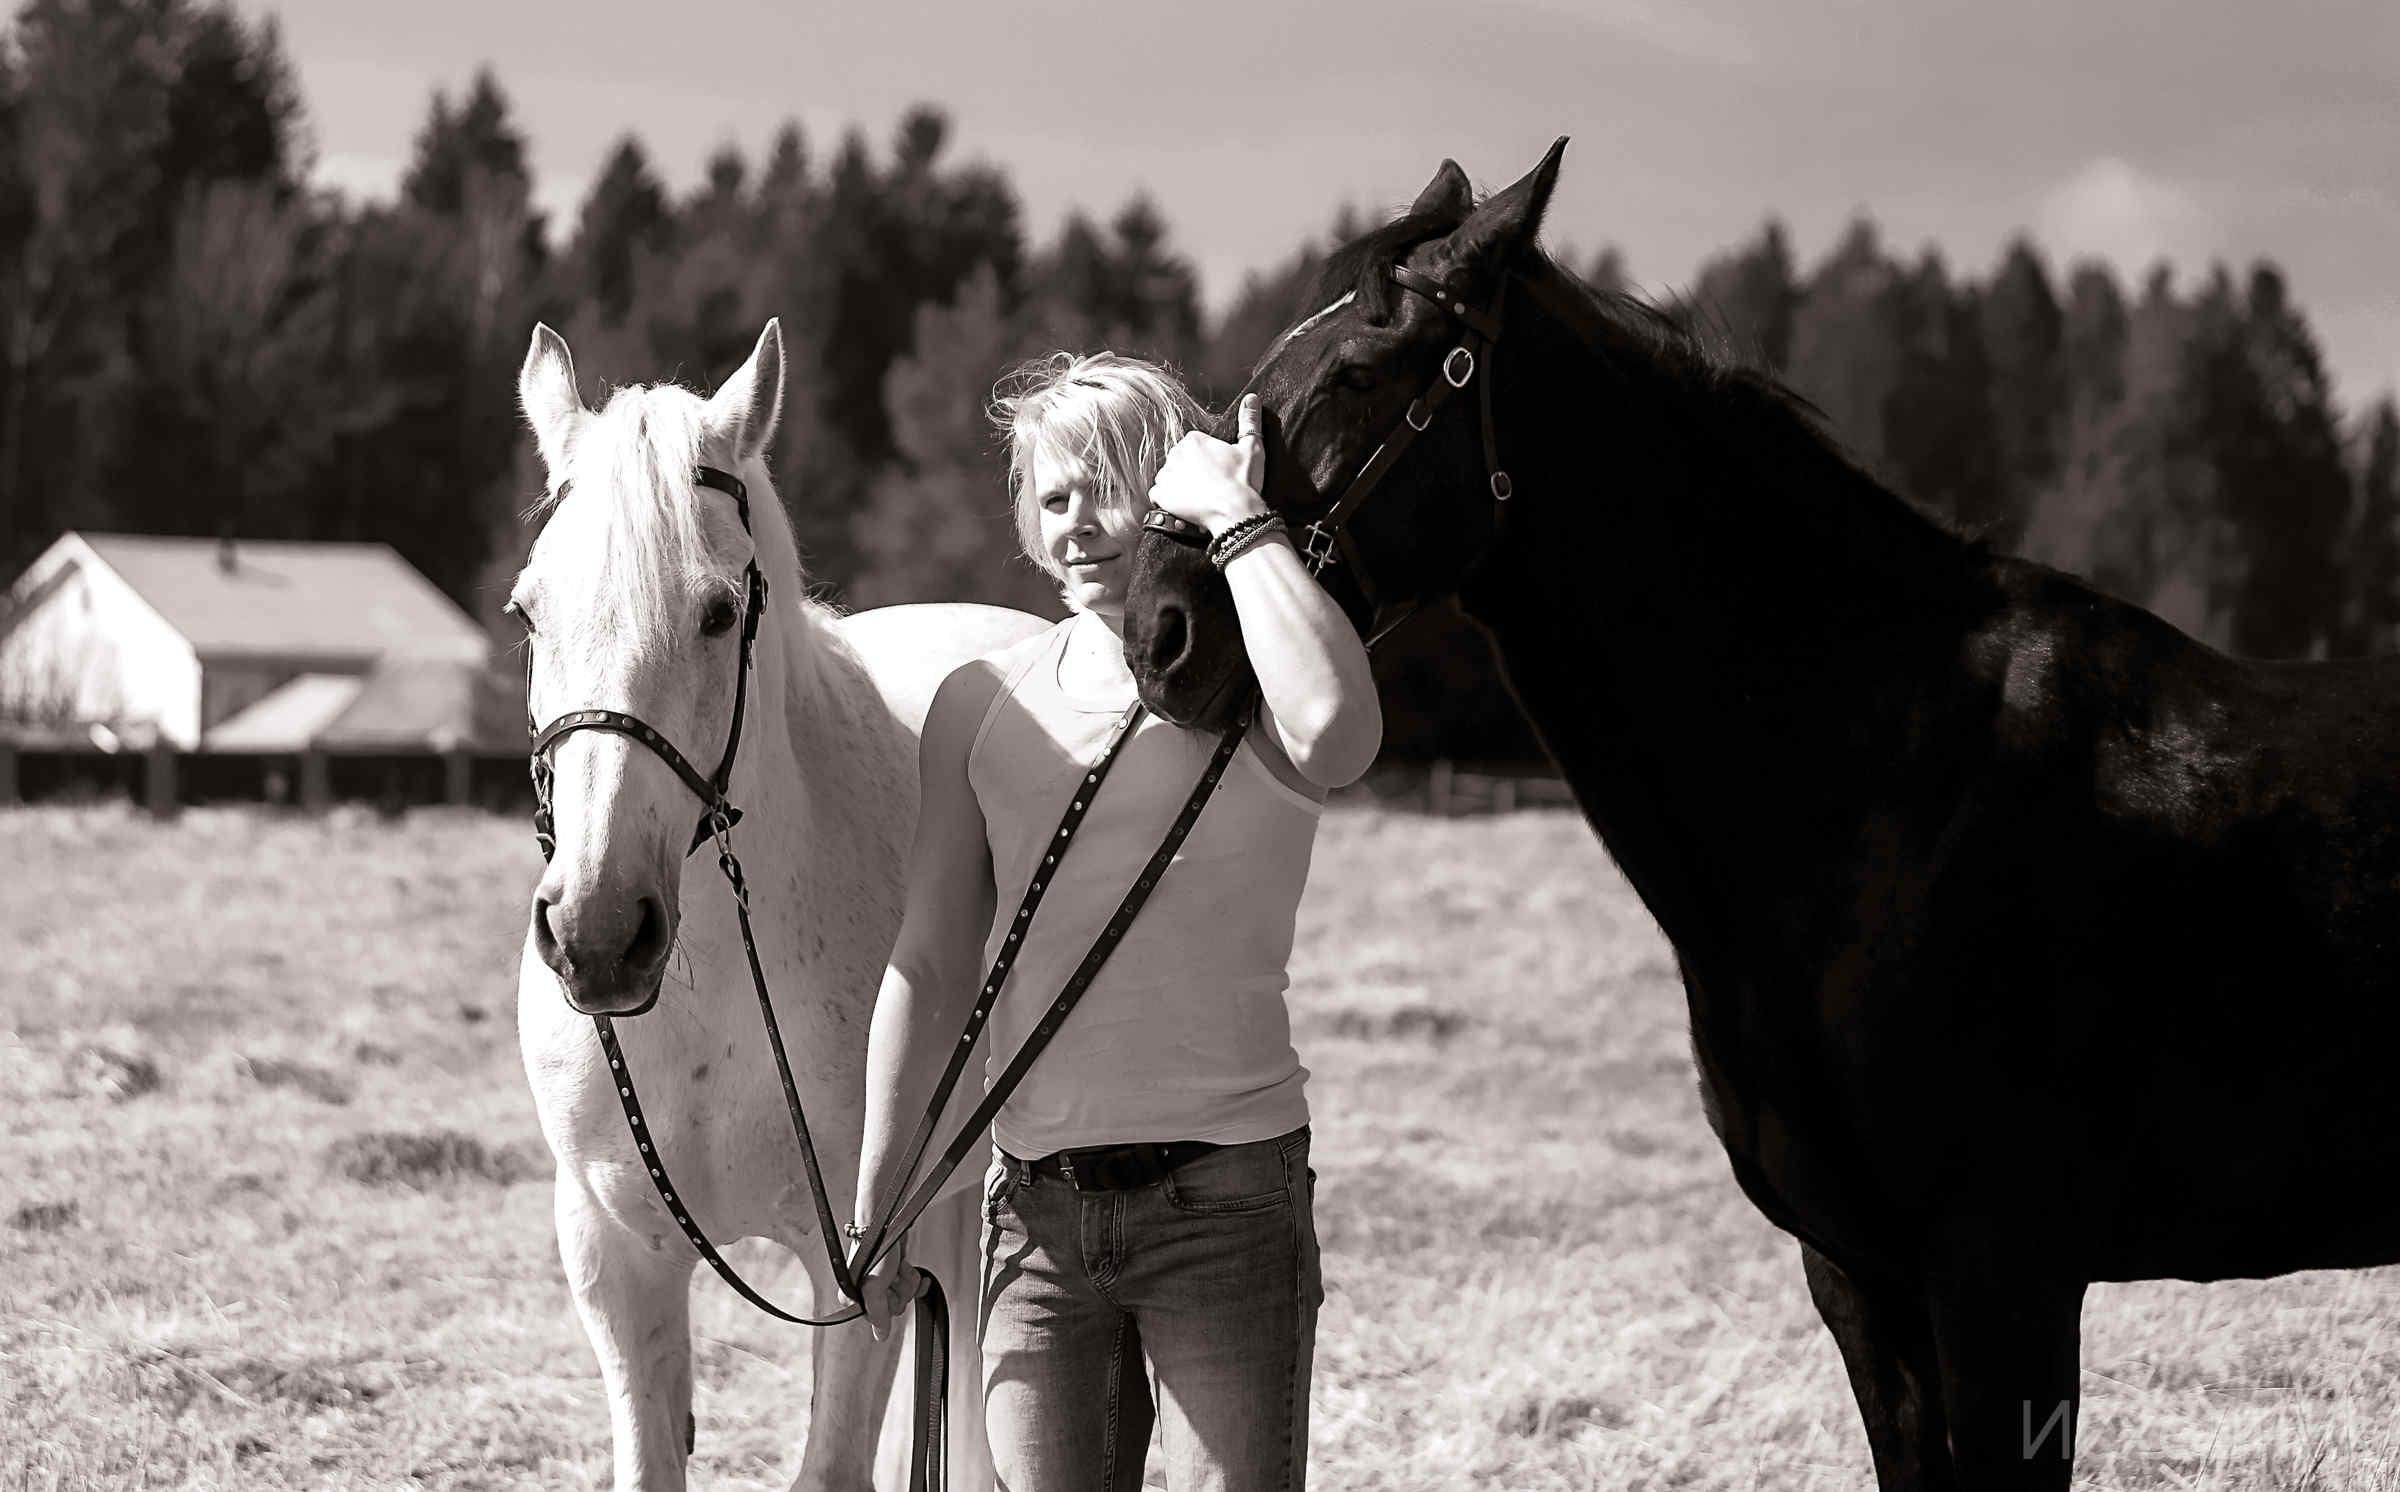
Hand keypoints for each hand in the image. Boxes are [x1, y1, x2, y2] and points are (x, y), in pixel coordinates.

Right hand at [856, 1240, 922, 1343]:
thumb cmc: (875, 1248)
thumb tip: (881, 1336)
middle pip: (894, 1306)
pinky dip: (915, 1278)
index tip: (886, 1291)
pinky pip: (910, 1285)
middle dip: (900, 1290)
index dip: (887, 1305)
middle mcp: (866, 1291)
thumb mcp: (874, 1287)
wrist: (885, 1221)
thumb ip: (878, 1314)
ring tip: (899, 1266)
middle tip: (892, 1275)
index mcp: (854, 1297)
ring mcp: (881, 1281)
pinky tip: (916, 1274)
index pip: (879, 1318)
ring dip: (907, 1280)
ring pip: (904, 1295)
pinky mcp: (894, 1272)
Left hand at [1149, 393, 1268, 537]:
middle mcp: (1176, 454)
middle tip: (1209, 485)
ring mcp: (1166, 475)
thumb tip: (1251, 398)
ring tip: (1199, 496)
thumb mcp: (1252, 447)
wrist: (1235, 512)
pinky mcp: (1160, 495)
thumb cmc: (1244, 480)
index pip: (1193, 446)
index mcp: (1194, 440)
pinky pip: (1158, 495)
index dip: (1206, 460)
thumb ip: (1249, 420)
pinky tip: (1185, 504)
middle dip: (1191, 471)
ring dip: (1179, 485)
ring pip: (1169, 477)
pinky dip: (1168, 500)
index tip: (1216, 471)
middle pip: (1180, 460)